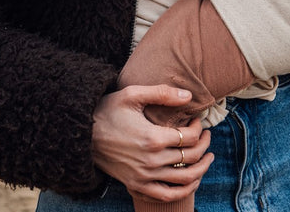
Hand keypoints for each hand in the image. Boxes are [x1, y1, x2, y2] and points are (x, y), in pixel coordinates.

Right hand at [91, 85, 212, 202]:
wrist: (82, 135)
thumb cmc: (107, 111)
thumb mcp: (133, 94)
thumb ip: (162, 93)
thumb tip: (189, 96)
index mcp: (152, 138)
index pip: (190, 138)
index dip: (199, 128)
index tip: (197, 121)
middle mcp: (151, 161)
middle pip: (191, 158)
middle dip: (204, 145)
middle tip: (207, 136)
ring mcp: (144, 177)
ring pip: (185, 179)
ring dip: (201, 169)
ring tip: (207, 158)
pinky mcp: (136, 185)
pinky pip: (167, 196)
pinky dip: (184, 191)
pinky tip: (192, 181)